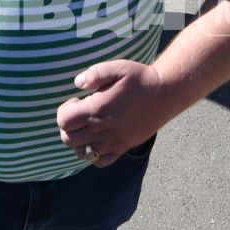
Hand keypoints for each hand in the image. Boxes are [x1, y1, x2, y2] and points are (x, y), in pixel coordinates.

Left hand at [57, 60, 171, 165]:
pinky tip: (97, 140)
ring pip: (81, 153)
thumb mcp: (118, 67)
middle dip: (68, 125)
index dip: (64, 110)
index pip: (64, 120)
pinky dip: (93, 155)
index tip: (77, 101)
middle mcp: (103, 129)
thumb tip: (78, 83)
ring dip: (78, 140)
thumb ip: (95, 74)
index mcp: (98, 109)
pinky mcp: (122, 148)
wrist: (165, 94)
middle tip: (80, 113)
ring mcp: (113, 142)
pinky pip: (100, 162)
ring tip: (87, 126)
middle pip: (68, 138)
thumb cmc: (140, 79)